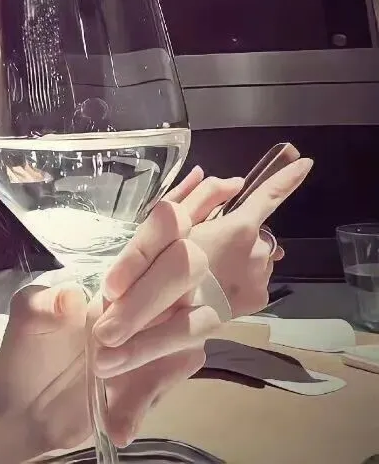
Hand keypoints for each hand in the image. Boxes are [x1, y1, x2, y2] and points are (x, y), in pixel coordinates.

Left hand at [0, 201, 217, 453]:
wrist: (27, 407)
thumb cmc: (30, 347)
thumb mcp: (26, 320)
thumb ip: (44, 305)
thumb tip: (70, 296)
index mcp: (117, 268)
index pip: (159, 231)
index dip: (145, 251)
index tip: (110, 289)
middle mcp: (147, 293)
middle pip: (184, 271)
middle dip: (147, 304)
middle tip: (103, 337)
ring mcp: (160, 334)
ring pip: (189, 328)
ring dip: (148, 352)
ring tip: (102, 372)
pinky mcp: (160, 376)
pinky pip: (171, 380)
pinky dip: (143, 402)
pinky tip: (117, 423)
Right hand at [165, 160, 312, 317]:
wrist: (169, 313)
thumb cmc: (169, 261)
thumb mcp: (177, 220)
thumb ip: (206, 195)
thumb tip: (235, 182)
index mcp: (239, 227)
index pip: (269, 195)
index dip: (288, 177)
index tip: (305, 162)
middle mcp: (259, 251)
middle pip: (257, 231)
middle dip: (242, 232)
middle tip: (212, 244)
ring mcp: (262, 277)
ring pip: (259, 255)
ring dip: (244, 256)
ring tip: (213, 268)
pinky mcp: (261, 298)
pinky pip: (257, 277)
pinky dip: (243, 275)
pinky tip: (220, 283)